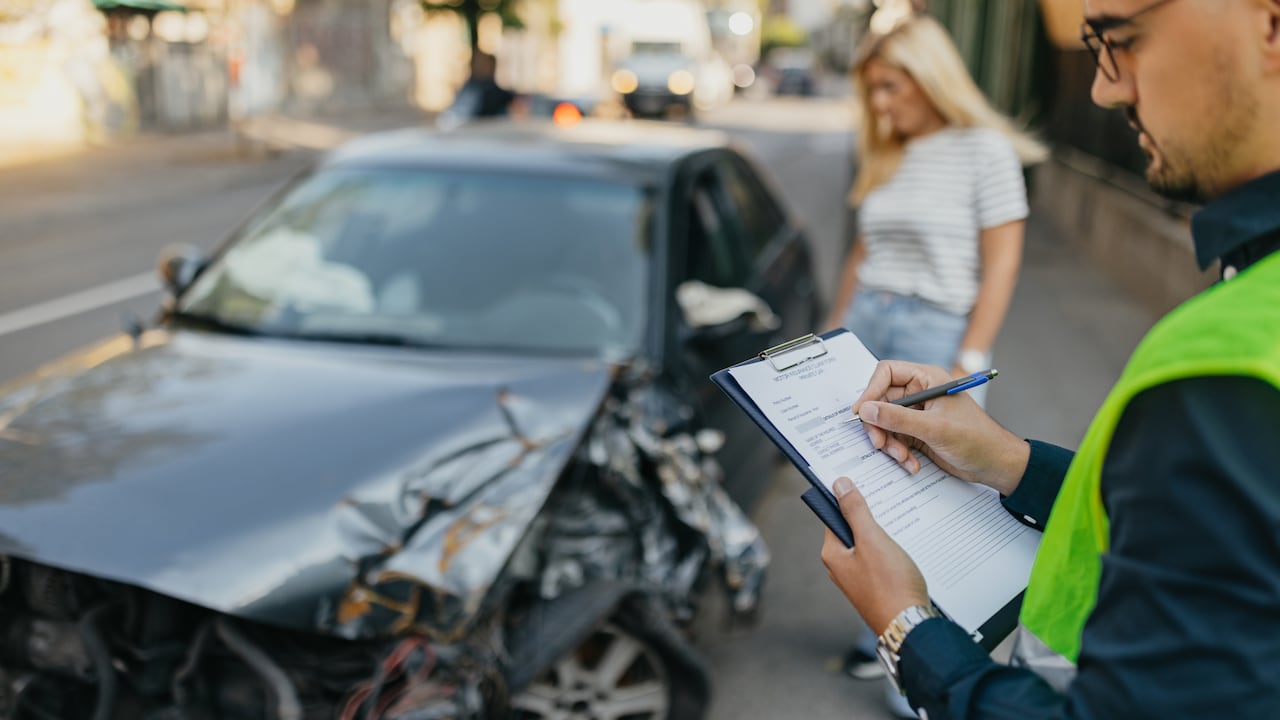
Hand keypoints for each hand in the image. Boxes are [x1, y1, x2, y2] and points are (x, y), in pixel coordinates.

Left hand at [821, 476, 927, 633]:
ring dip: (883, 532)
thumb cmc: (890, 585)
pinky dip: (890, 549)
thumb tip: (839, 485)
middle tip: (887, 497)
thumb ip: (855, 511)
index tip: (863, 482)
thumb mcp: (872, 540)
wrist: (911, 627)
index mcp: (833, 555)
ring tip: (901, 519)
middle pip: (852, 529)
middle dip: (869, 515)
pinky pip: (879, 559)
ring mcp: (859, 579)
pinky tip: (907, 543)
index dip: (848, 498)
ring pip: (868, 545)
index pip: (834, 516)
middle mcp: (841, 567)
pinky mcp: (876, 587)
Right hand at [852, 360, 1028, 495]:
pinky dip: (898, 453)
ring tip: (902, 457)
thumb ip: (898, 418)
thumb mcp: (935, 428)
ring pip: (885, 423)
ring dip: (889, 443)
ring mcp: (917, 414)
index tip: (862, 412)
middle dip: (880, 425)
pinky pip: (895, 439)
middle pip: (881, 401)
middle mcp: (919, 393)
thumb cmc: (976, 439)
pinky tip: (911, 463)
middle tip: (880, 443)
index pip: (886, 373)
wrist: (995, 465)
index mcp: (927, 379)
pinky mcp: (917, 433)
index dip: (871, 391)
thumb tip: (866, 410)